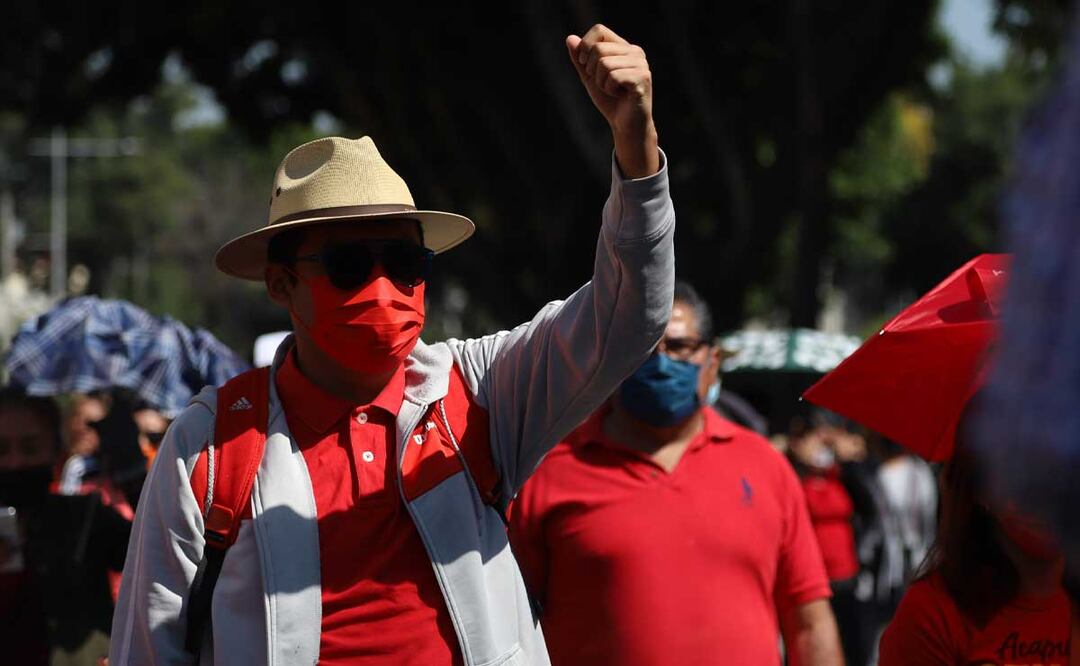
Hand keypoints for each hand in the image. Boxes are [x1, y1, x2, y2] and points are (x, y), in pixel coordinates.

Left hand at [566, 25, 658, 177]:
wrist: (625, 125)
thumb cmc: (610, 101)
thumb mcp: (589, 77)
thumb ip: (580, 59)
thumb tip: (570, 38)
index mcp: (624, 47)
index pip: (599, 30)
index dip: (586, 46)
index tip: (586, 66)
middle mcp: (635, 51)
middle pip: (598, 48)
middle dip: (592, 70)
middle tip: (604, 84)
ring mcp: (641, 64)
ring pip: (604, 63)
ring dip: (601, 82)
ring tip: (613, 90)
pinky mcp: (642, 77)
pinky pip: (613, 76)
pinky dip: (609, 89)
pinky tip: (620, 95)